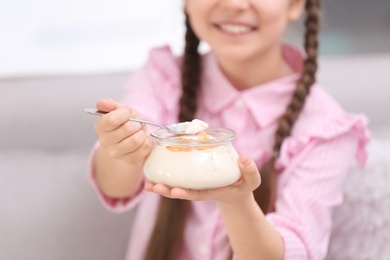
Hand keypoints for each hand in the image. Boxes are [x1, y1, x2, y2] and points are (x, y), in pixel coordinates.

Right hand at [94, 98, 152, 165]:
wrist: (132, 136)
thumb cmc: (125, 122)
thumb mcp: (119, 110)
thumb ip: (110, 105)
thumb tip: (102, 103)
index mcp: (100, 127)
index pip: (112, 120)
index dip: (125, 113)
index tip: (128, 112)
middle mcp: (105, 142)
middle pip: (128, 129)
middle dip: (136, 122)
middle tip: (136, 123)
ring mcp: (117, 153)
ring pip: (136, 140)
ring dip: (142, 132)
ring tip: (140, 131)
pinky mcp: (130, 160)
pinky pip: (145, 148)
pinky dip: (148, 141)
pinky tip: (143, 139)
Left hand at [144, 154, 260, 203]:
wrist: (237, 190)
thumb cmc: (244, 185)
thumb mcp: (251, 181)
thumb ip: (250, 171)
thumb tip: (244, 158)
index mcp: (214, 191)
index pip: (198, 193)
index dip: (186, 193)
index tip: (174, 191)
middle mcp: (202, 190)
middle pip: (183, 192)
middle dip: (167, 191)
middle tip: (154, 187)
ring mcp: (196, 186)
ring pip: (177, 187)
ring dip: (162, 186)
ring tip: (147, 185)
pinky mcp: (193, 180)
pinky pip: (178, 180)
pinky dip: (166, 178)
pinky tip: (153, 175)